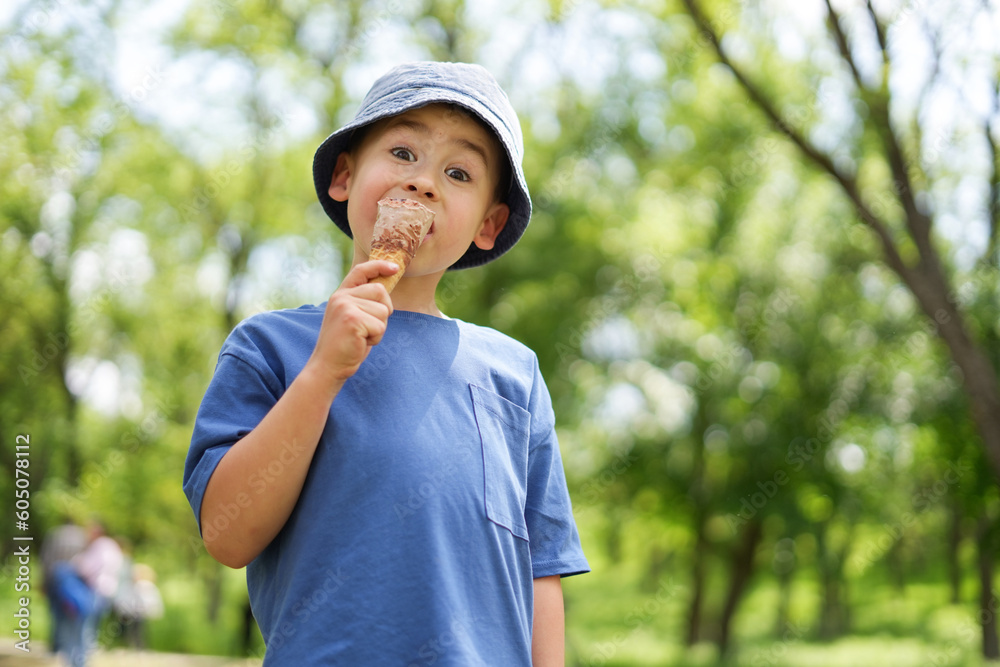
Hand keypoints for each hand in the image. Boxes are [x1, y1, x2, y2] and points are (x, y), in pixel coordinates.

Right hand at [306, 260, 398, 388]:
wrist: (328, 366)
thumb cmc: (345, 344)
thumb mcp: (352, 317)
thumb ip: (363, 302)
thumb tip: (385, 288)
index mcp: (341, 294)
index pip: (361, 270)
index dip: (379, 266)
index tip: (394, 268)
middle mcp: (342, 296)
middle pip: (380, 291)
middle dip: (383, 311)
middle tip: (367, 329)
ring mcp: (346, 306)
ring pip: (383, 311)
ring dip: (378, 328)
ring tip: (361, 337)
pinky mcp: (353, 320)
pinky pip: (380, 326)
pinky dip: (375, 338)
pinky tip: (360, 343)